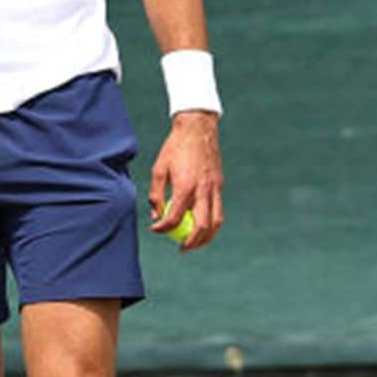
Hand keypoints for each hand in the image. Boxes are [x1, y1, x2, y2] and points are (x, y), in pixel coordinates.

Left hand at [150, 111, 223, 251]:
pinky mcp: (219, 184)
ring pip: (216, 222)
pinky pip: (219, 210)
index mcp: (185, 186)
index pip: (174, 218)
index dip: (163, 228)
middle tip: (181, 248)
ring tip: (196, 243)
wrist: (198, 127)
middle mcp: (203, 190)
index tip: (156, 230)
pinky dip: (213, 223)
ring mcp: (214, 188)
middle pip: (201, 227)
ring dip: (207, 237)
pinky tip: (203, 226)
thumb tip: (156, 216)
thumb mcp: (159, 169)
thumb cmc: (175, 147)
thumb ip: (156, 195)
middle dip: (191, 242)